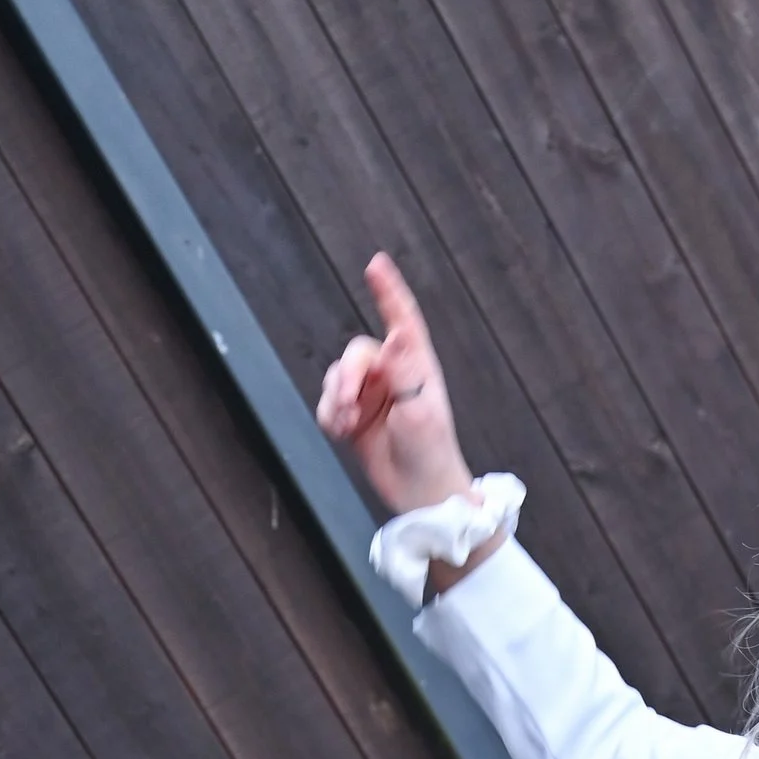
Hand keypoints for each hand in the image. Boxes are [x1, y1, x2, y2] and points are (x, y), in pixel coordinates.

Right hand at [316, 252, 472, 513]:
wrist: (419, 494)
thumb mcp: (421, 411)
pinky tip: (342, 433)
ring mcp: (372, 394)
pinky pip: (327, 403)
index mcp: (416, 367)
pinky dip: (329, 416)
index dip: (388, 291)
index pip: (401, 320)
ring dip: (335, 400)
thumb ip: (406, 371)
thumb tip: (396, 335)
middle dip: (346, 377)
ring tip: (348, 425)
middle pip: (355, 354)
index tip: (376, 264)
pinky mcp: (354, 416)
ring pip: (336, 378)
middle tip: (349, 405)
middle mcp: (393, 374)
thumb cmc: (431, 453)